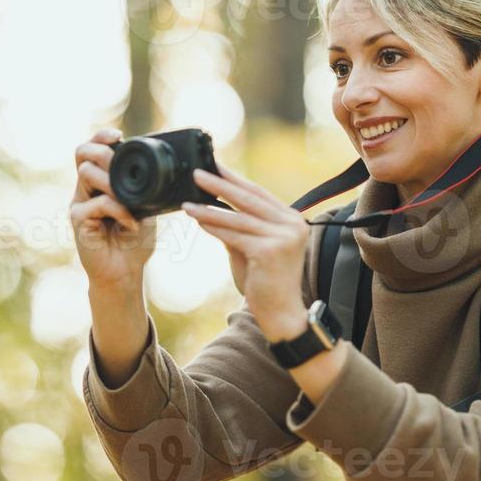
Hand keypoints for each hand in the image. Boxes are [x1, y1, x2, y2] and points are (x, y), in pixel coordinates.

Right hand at [70, 127, 156, 290]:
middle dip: (104, 152)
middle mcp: (85, 190)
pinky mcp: (78, 221)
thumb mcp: (146, 209)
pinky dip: (119, 210)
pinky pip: (97, 203)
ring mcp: (79, 204)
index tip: (118, 135)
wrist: (124, 274)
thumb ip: (144, 190)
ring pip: (86, 173)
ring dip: (112, 181)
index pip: (91, 150)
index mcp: (99, 183)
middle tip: (120, 164)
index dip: (101, 137)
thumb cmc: (133, 243)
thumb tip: (158, 168)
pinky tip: (131, 223)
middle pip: (82, 153)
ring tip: (131, 199)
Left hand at [182, 163, 309, 341]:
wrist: (281, 314)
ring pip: (238, 217)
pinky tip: (197, 220)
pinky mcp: (270, 251)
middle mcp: (292, 224)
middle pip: (249, 199)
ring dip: (210, 208)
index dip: (235, 179)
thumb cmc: (265, 282)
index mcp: (292, 219)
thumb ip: (238, 227)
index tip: (214, 166)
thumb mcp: (251, 248)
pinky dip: (214, 227)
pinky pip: (234, 235)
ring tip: (187, 201)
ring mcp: (283, 237)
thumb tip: (211, 206)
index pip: (259, 194)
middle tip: (197, 173)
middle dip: (220, 184)